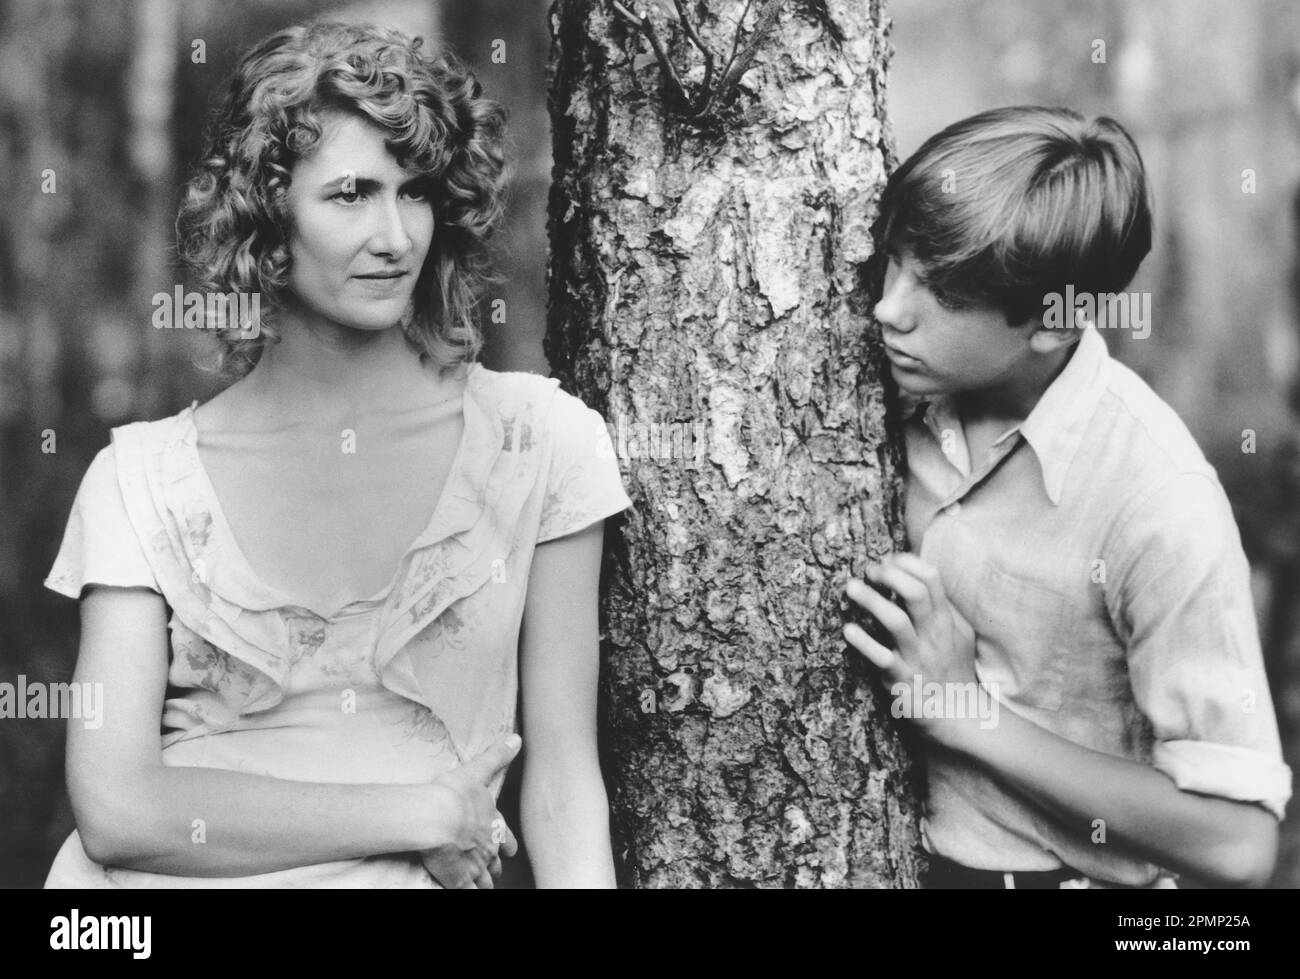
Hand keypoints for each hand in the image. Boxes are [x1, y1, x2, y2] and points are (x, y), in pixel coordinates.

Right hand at [420, 734, 521, 888]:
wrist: (437, 817)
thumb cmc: (455, 794)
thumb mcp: (478, 771)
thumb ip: (498, 756)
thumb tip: (517, 739)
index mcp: (493, 824)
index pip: (506, 839)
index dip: (507, 845)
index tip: (508, 850)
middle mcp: (488, 848)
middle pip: (496, 864)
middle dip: (494, 866)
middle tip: (492, 870)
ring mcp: (475, 866)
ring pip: (485, 880)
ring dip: (484, 881)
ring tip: (481, 884)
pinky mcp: (459, 879)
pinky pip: (469, 892)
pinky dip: (471, 891)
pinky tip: (467, 891)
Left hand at [842, 553, 978, 737]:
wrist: (958, 713)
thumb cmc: (952, 667)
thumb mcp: (957, 632)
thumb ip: (940, 605)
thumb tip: (914, 574)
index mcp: (946, 618)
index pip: (931, 577)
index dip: (905, 562)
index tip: (886, 560)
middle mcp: (933, 634)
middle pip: (915, 593)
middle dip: (889, 575)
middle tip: (869, 571)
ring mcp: (917, 656)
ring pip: (896, 621)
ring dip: (871, 600)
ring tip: (851, 588)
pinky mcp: (900, 678)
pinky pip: (881, 658)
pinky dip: (863, 643)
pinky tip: (848, 630)